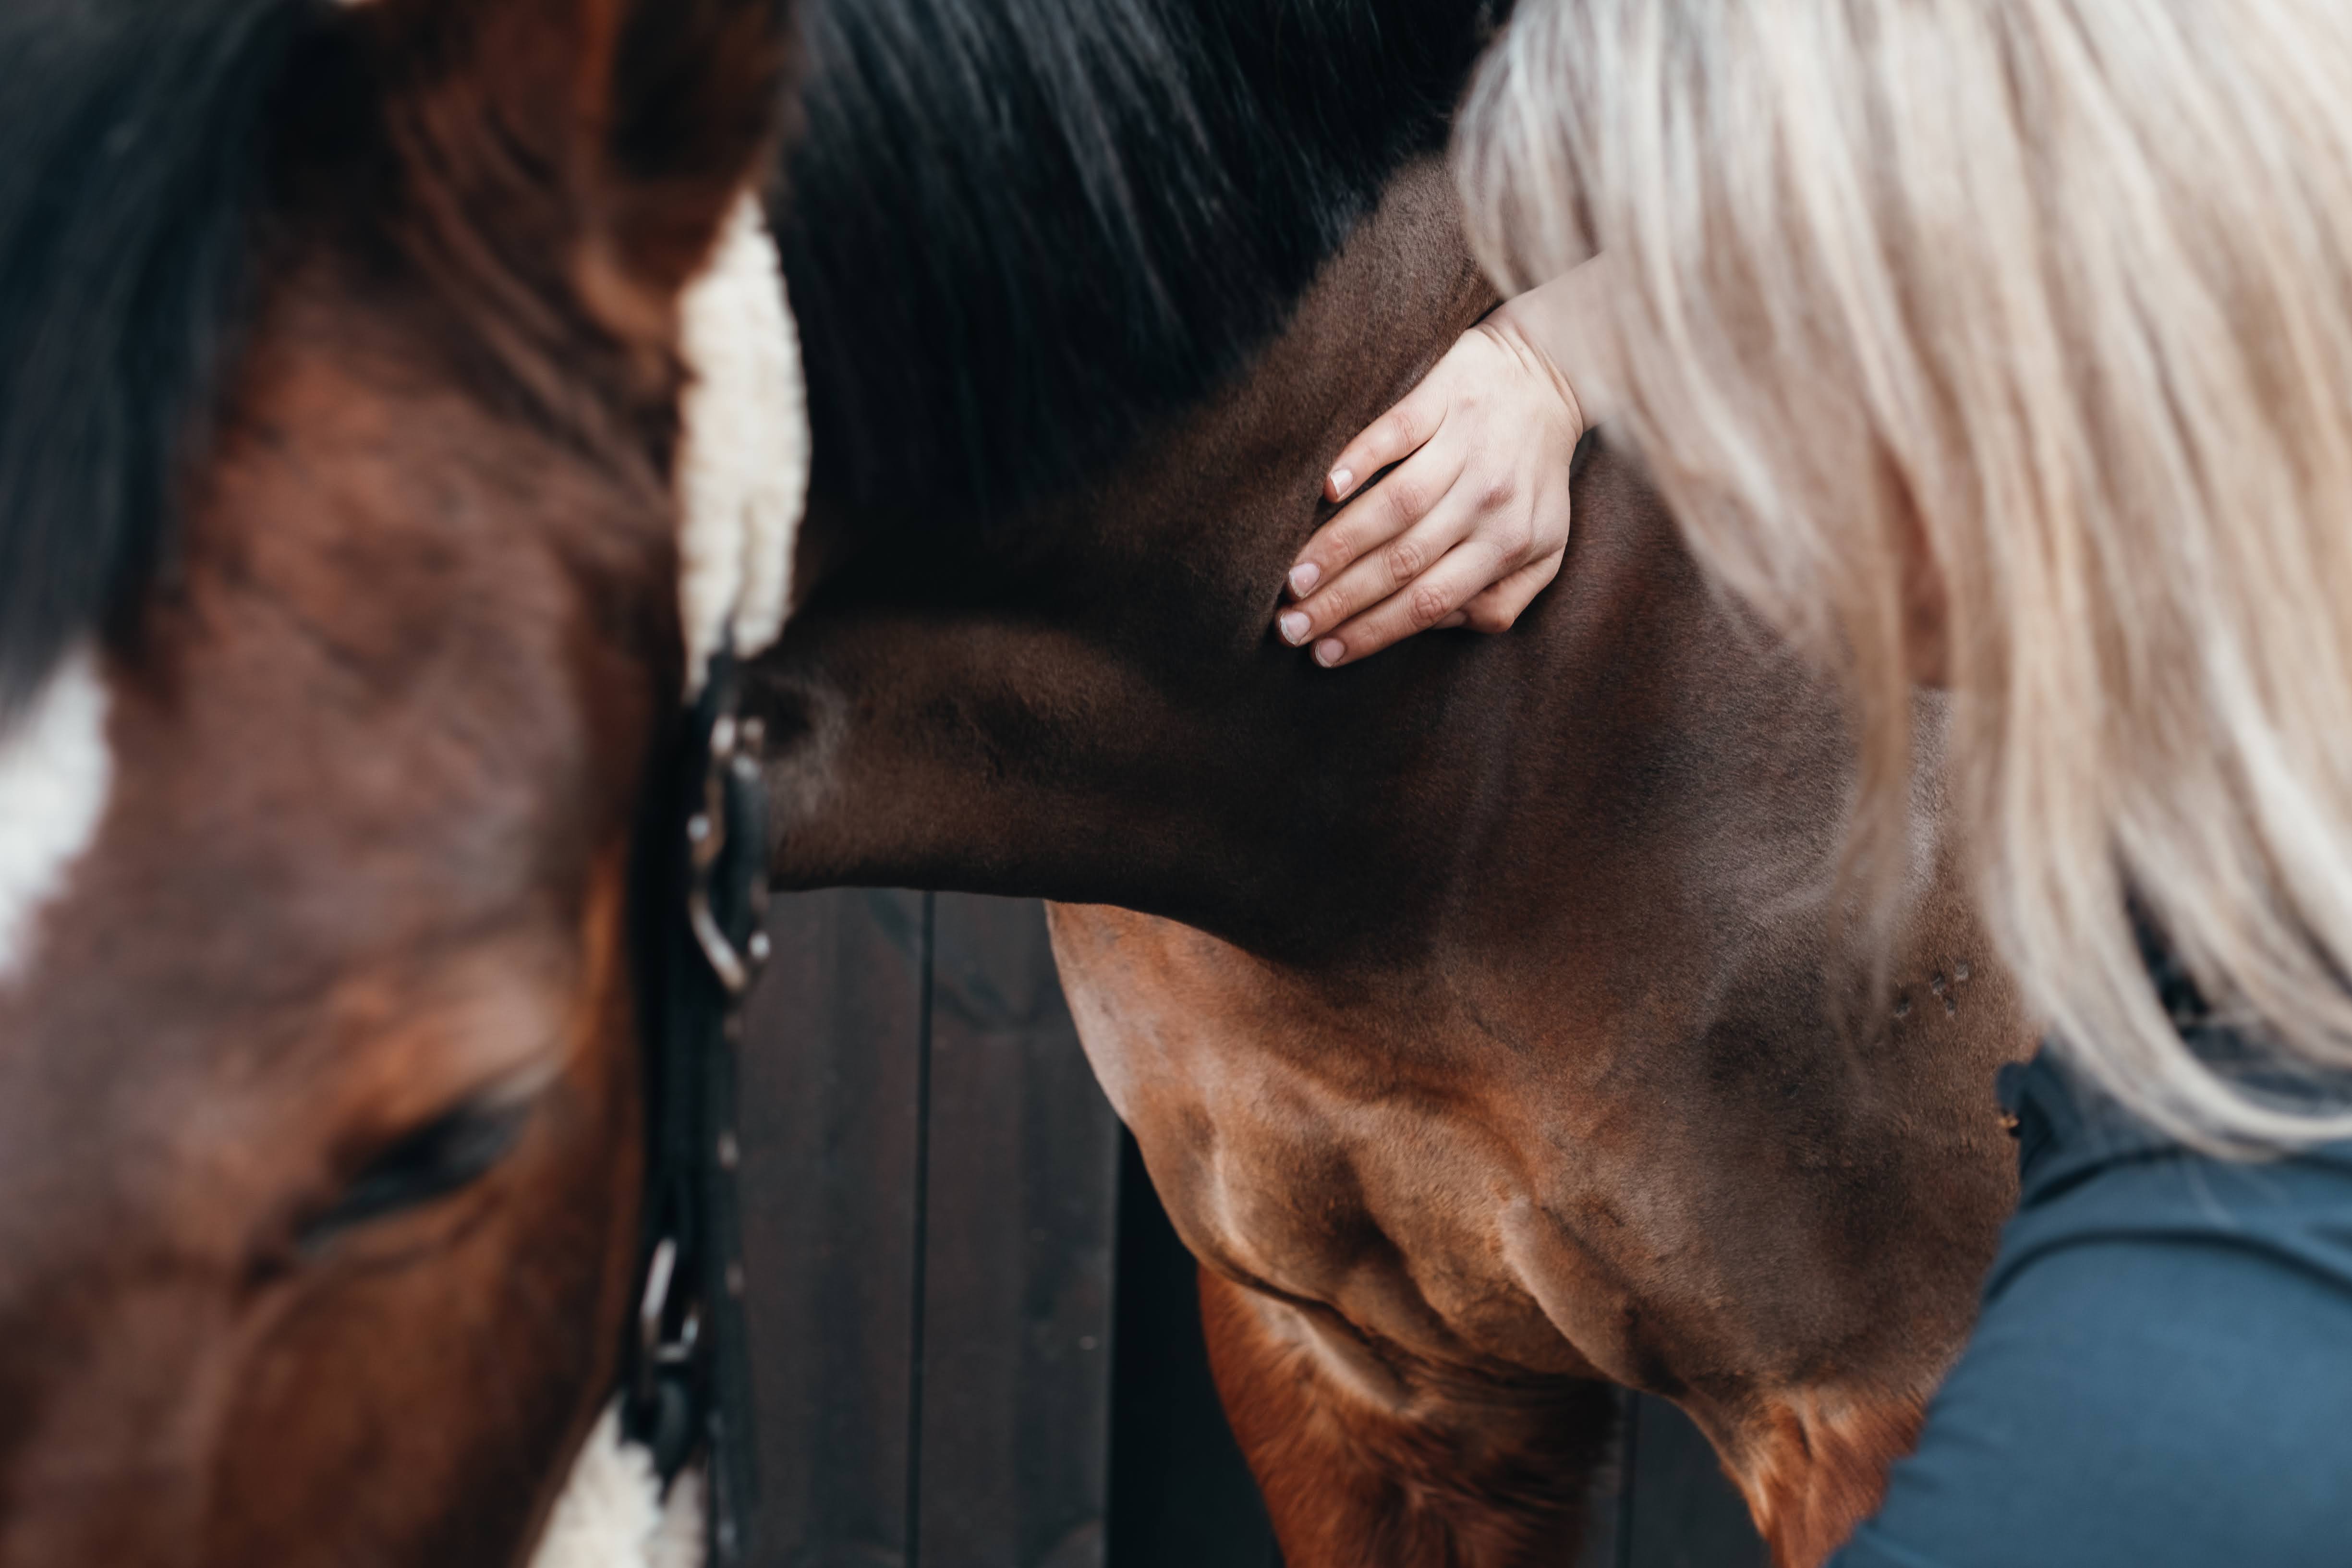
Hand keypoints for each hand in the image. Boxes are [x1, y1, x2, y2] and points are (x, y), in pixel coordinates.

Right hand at [1276, 308, 1585, 667]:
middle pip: (1404, 562)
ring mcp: (1465, 447)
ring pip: (1394, 506)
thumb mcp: (1543, 550)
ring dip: (1338, 546)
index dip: (1373, 632)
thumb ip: (1501, 599)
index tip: (1323, 654)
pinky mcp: (1442, 399)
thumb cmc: (1532, 477)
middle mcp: (1489, 499)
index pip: (1430, 601)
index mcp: (1510, 544)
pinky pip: (1396, 433)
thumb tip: (1441, 623)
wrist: (1549, 377)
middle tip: (1290, 628)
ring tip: (1293, 580)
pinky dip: (1360, 460)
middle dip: (1341, 602)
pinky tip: (1326, 490)